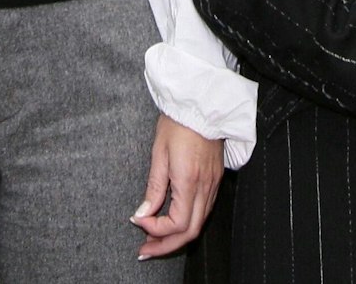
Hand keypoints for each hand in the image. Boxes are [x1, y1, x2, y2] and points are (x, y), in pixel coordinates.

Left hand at [132, 115, 222, 259]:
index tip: (139, 222)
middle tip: (146, 250)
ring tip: (155, 238)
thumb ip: (154, 187)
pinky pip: (205, 210)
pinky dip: (188, 222)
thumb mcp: (159, 153)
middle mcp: (205, 187)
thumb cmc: (178, 123)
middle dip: (167, 245)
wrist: (202, 105)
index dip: (157, 230)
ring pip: (199, 223)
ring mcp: (213, 184)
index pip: (177, 223)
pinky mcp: (215, 180)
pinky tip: (173, 220)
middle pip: (191, 232)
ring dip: (177, 236)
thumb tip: (143, 213)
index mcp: (190, 181)